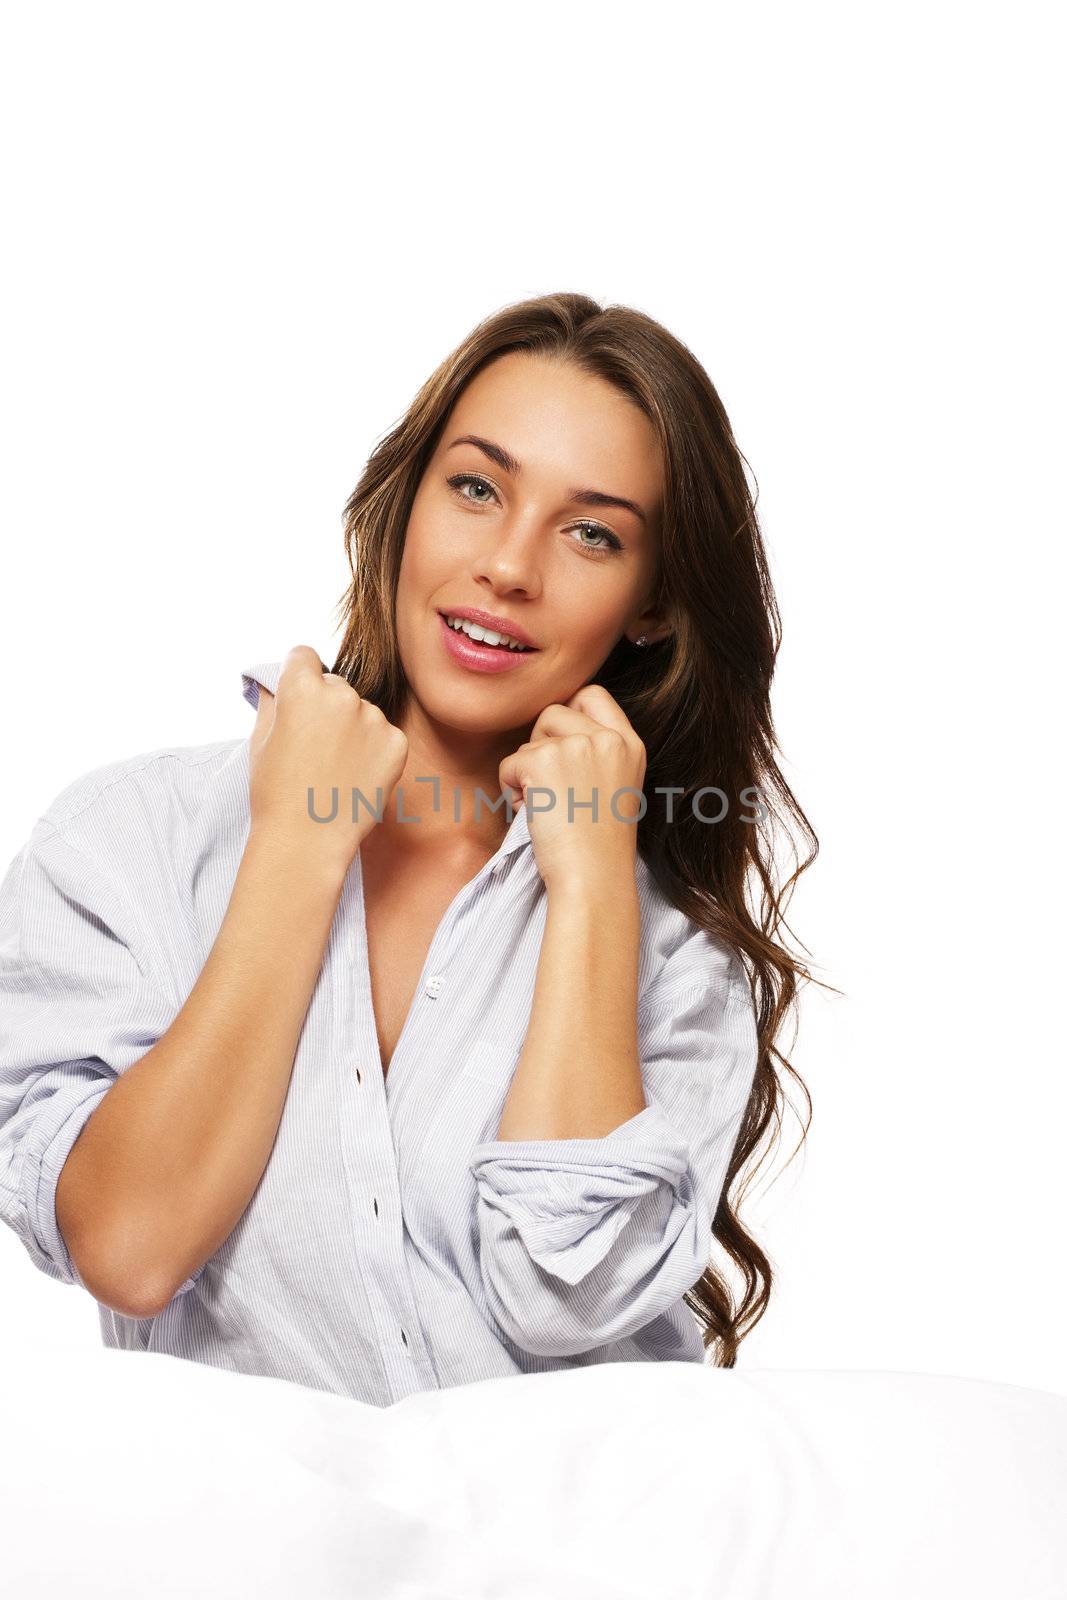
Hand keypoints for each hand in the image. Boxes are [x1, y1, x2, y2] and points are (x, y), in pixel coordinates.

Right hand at [248, 645, 407, 875]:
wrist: (307, 842)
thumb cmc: (275, 794)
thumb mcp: (260, 739)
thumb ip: (272, 701)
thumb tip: (278, 682)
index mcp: (303, 688)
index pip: (303, 656)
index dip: (297, 676)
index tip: (297, 698)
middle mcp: (343, 695)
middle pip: (335, 684)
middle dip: (325, 705)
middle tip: (314, 747)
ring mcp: (374, 719)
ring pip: (361, 710)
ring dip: (352, 728)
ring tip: (335, 768)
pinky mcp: (397, 743)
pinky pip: (384, 734)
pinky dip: (374, 750)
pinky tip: (356, 775)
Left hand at [498, 684, 645, 890]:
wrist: (593, 879)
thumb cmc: (598, 847)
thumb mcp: (617, 786)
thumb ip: (597, 752)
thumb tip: (554, 725)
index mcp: (630, 744)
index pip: (593, 694)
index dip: (569, 713)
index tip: (560, 743)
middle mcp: (607, 739)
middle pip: (554, 712)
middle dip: (541, 744)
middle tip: (551, 787)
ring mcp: (576, 747)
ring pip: (529, 739)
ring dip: (526, 771)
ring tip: (545, 808)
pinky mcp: (543, 761)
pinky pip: (509, 762)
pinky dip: (510, 789)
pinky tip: (532, 814)